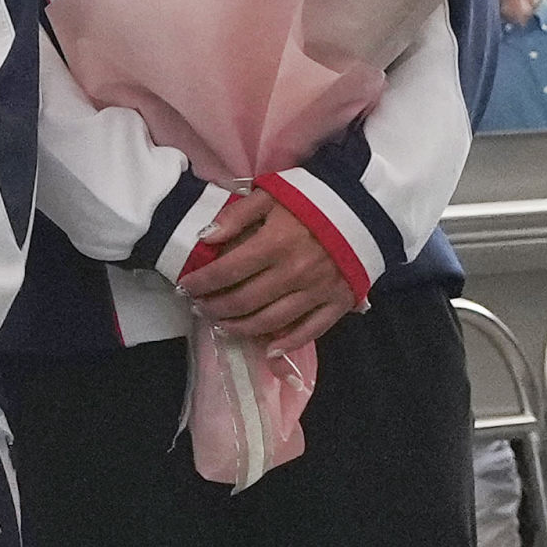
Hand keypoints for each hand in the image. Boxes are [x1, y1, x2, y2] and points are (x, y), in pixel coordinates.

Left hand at [184, 191, 355, 347]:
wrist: (361, 207)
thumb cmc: (309, 200)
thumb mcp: (269, 195)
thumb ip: (236, 216)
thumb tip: (205, 238)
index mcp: (276, 243)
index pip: (227, 271)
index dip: (201, 282)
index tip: (185, 286)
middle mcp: (296, 272)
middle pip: (245, 301)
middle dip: (215, 307)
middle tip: (199, 307)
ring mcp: (319, 291)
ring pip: (272, 321)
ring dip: (241, 328)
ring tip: (222, 325)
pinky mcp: (339, 302)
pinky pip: (311, 330)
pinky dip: (288, 343)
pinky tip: (268, 350)